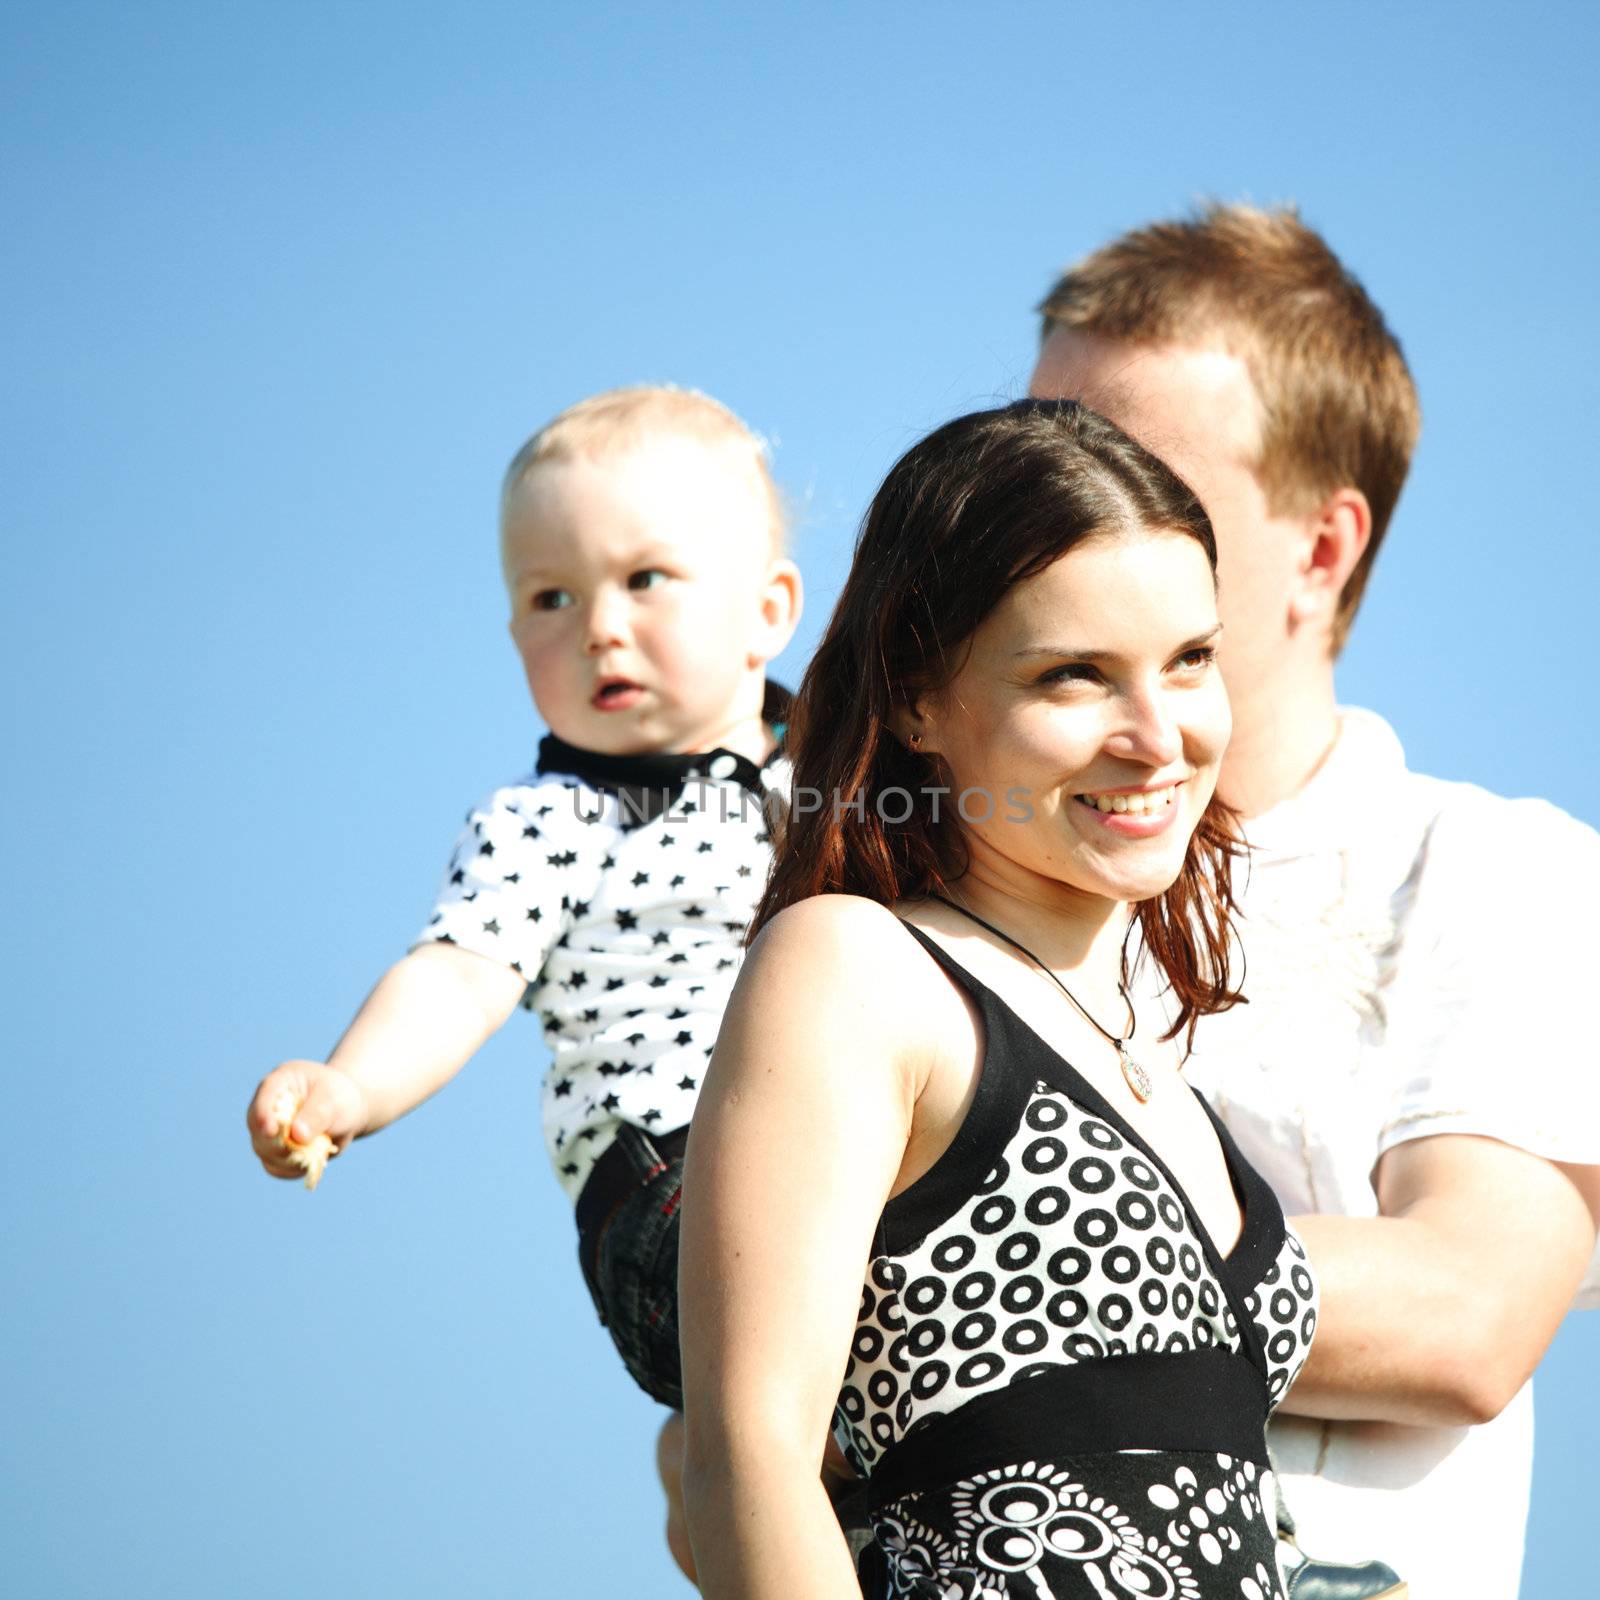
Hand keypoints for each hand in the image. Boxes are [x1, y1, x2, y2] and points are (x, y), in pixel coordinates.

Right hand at [246, 1060, 369, 1181]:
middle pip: (258, 1127)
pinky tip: (310, 1163)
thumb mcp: (334, 1099)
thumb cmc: (340, 1098)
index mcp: (281, 1081)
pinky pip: (275, 1166)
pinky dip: (292, 1169)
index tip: (271, 1131)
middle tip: (300, 1149)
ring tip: (315, 1152)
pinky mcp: (275, 1150)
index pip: (266, 1094)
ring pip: (264, 1150)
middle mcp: (268, 1105)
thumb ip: (317, 1114)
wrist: (348, 1113)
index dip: (264, 1113)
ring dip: (288, 1158)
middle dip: (276, 1142)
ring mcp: (268, 1130)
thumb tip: (297, 1136)